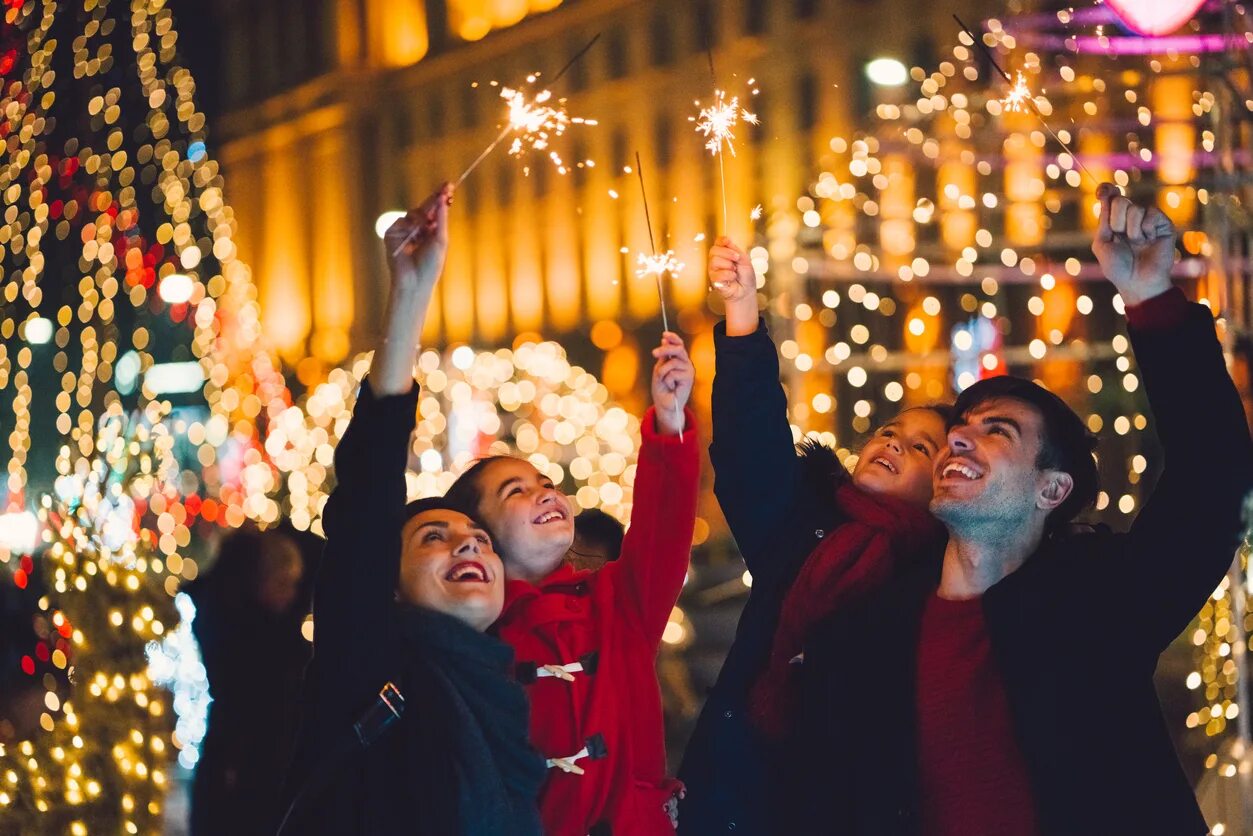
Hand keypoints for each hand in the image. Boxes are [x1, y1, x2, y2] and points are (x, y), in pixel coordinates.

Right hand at [384, 183, 452, 296]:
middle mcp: (417, 230)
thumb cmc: (430, 265)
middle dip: (434, 199)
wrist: (414, 281)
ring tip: (426, 227)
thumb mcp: (441, 240)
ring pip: (413, 213)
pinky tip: (413, 236)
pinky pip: (400, 222)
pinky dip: (408, 227)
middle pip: (424, 208)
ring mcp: (404, 232)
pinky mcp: (391, 235)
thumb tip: (444, 200)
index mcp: (430, 232)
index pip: (435, 211)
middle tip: (446, 188)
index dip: (441, 198)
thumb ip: (441, 219)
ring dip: (421, 218)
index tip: (449, 186)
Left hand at [651, 332, 693, 434]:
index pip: (679, 344)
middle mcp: (686, 363)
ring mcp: (688, 370)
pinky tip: (671, 387)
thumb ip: (664, 356)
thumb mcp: (659, 368)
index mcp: (679, 359)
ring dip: (663, 372)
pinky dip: (667, 380)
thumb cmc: (661, 387)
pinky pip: (673, 373)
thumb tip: (664, 339)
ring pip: (673, 362)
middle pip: (678, 349)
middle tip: (654, 353)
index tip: (664, 334)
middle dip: (665, 349)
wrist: (664, 404)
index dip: (673, 338)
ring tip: (664, 381)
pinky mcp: (689, 379)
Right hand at [708, 237, 755, 303]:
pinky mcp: (713, 280)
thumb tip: (727, 240)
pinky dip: (728, 275)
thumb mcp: (744, 259)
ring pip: (714, 261)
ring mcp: (713, 270)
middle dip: (727, 253)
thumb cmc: (745, 275)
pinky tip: (732, 278)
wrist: (746, 290)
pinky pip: (717, 274)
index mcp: (724, 253)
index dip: (721, 240)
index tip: (727, 241)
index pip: (717, 243)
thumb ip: (735, 250)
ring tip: (734, 270)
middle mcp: (716, 260)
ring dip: (728, 265)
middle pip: (714, 250)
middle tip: (737, 259)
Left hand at [1092, 183, 1175, 305]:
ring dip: (1132, 231)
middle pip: (1120, 201)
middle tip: (1121, 237)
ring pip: (1135, 209)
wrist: (1137, 282)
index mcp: (1114, 221)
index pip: (1111, 198)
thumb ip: (1103, 220)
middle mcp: (1131, 218)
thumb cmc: (1117, 267)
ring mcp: (1148, 220)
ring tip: (1137, 244)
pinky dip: (1146, 229)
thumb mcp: (1102, 244)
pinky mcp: (1163, 224)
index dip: (1107, 191)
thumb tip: (1106, 195)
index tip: (1102, 191)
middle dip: (1116, 221)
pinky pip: (1151, 214)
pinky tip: (1149, 240)